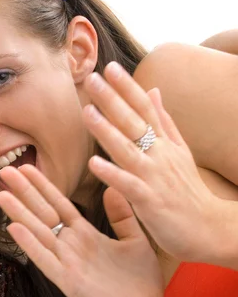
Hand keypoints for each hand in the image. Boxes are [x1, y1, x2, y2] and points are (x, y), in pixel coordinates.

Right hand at [0, 165, 166, 296]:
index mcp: (85, 235)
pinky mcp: (68, 281)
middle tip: (4, 171)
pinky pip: (45, 260)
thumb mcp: (135, 240)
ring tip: (1, 195)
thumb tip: (112, 187)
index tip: (26, 167)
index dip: (42, 186)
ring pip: (38, 233)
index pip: (58, 204)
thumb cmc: (140, 282)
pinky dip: (30, 245)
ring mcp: (67, 263)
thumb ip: (122, 216)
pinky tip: (14, 229)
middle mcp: (71, 246)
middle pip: (42, 213)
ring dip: (19, 214)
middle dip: (24, 192)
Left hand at [82, 61, 220, 262]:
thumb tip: (154, 90)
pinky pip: (128, 186)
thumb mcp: (180, 151)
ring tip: (87, 112)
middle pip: (134, 122)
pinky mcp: (150, 201)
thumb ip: (164, 121)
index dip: (127, 87)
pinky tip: (94, 164)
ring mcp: (155, 177)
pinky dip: (112, 174)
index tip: (109, 67)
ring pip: (128, 150)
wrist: (211, 230)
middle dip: (112, 99)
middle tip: (91, 77)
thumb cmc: (188, 191)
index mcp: (164, 143)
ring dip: (106, 131)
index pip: (144, 108)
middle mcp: (160, 155)